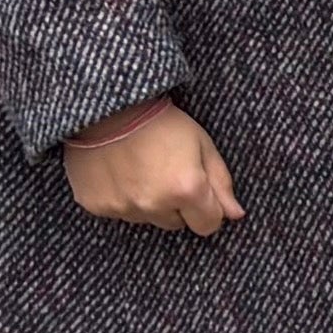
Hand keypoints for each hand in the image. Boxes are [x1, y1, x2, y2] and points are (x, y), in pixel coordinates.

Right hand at [67, 97, 240, 233]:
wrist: (107, 108)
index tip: (198, 190)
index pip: (208, 225)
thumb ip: (221, 183)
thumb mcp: (201, 143)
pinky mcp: (97, 206)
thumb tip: (235, 215)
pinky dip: (122, 198)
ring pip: (147, 219)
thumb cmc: (161, 121)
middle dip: (177, 204)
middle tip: (166, 172)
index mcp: (186, 189)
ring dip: (149, 202)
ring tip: (142, 169)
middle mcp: (154, 205)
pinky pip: (119, 213)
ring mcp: (123, 208)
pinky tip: (121, 172)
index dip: (207, 209)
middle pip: (176, 223)